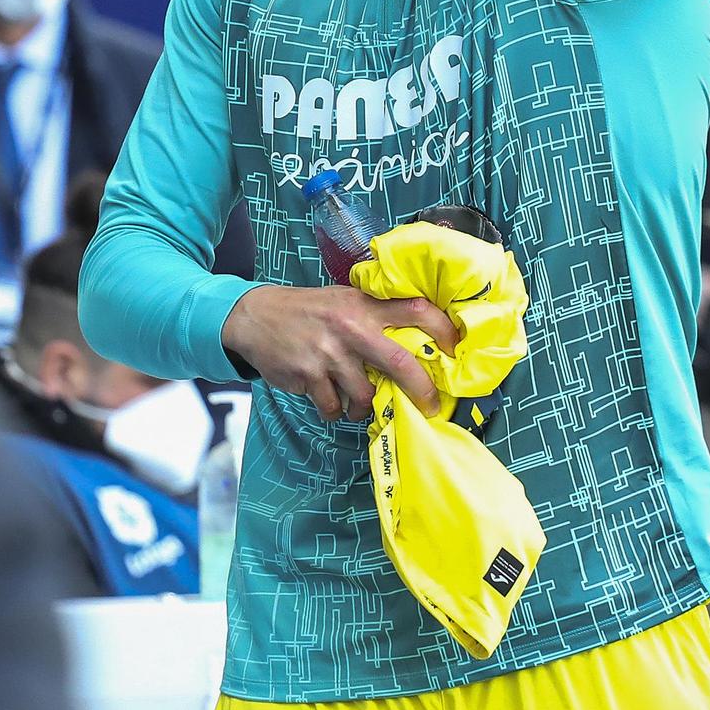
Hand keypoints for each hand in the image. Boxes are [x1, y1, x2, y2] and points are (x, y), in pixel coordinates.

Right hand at [222, 284, 457, 421]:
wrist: (254, 317)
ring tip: (351, 396)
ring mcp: (329, 354)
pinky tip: (325, 395)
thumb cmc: (308, 311)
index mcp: (364, 304)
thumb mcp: (342, 300)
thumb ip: (373, 316)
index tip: (456, 350)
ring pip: (365, 395)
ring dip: (362, 404)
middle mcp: (350, 327)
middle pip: (401, 363)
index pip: (417, 310)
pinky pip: (335, 407)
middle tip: (431, 406)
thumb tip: (414, 350)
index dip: (444, 331)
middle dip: (421, 391)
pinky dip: (334, 409)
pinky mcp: (309, 376)